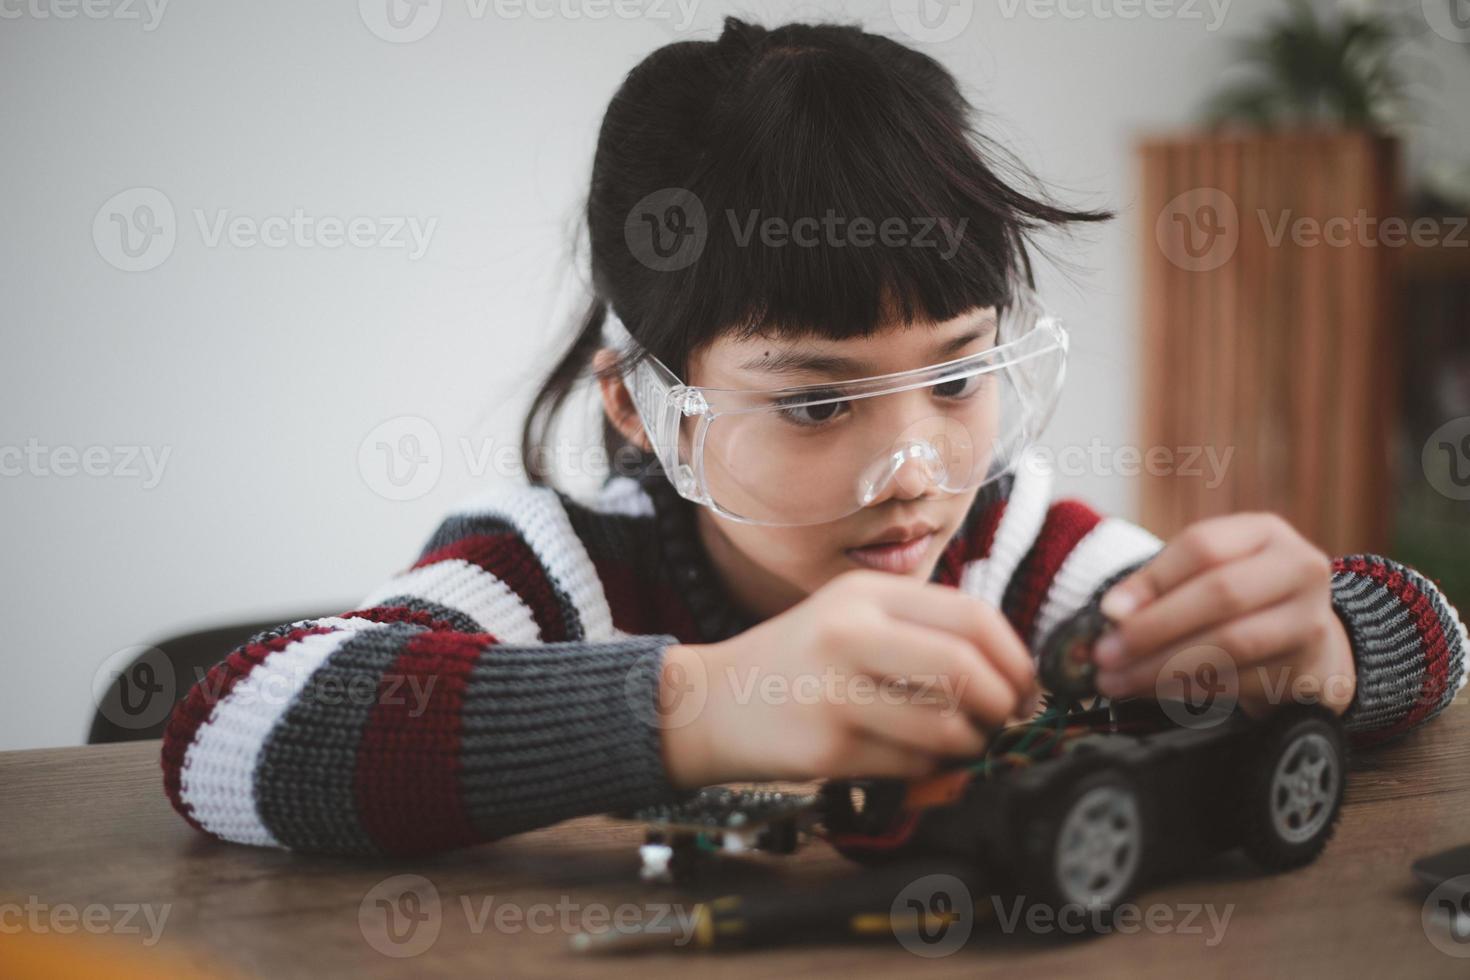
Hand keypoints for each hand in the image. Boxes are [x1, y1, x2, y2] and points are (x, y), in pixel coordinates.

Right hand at [657, 569, 1039, 787]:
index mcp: (864, 592)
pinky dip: (929, 767)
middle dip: (1003, 703)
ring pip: (945, 725)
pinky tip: (915, 758)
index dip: (1014, 655)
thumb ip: (920, 629)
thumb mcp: (851, 615)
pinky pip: (910, 763)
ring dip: (971, 743)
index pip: (971, 615)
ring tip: (964, 743)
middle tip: (1007, 720)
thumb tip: (1010, 669)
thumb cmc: (799, 661)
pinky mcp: (827, 746)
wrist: (711, 702)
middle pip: (966, 668)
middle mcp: (850, 633)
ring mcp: (836, 690)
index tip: (1026, 683)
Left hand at [1091, 513, 1355, 717]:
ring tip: (1116, 680)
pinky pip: (1238, 682)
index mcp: (1265, 532)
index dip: (1152, 579)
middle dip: (1154, 627)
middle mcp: (1298, 570)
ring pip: (1230, 644)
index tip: (1108, 611)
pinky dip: (1186, 688)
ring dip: (1163, 666)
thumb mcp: (1204, 573)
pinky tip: (1150, 690)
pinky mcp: (1307, 669)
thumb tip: (1113, 612)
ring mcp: (1310, 621)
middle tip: (1105, 654)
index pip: (1203, 546)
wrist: (1306, 642)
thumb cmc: (1239, 599)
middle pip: (1221, 593)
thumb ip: (1160, 584)